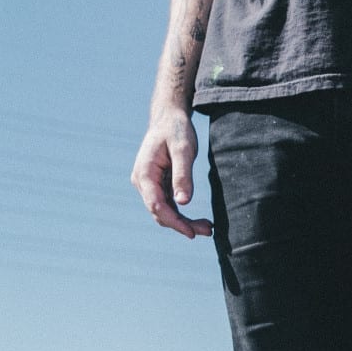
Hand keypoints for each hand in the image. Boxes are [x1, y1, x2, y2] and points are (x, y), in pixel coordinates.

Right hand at [131, 107, 211, 237]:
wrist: (169, 118)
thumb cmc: (176, 130)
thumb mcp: (183, 150)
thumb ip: (182, 176)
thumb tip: (183, 203)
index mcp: (145, 174)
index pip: (156, 205)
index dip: (174, 221)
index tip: (191, 233)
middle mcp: (143, 182)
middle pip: (160, 212)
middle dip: (182, 225)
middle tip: (208, 231)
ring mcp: (149, 185)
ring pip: (164, 212)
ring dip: (184, 222)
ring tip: (208, 228)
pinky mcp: (158, 186)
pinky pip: (168, 206)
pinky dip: (182, 215)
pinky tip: (199, 221)